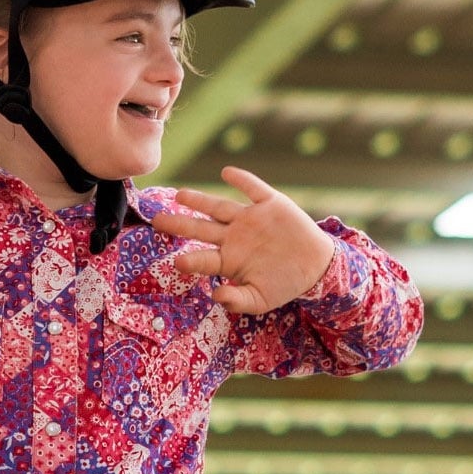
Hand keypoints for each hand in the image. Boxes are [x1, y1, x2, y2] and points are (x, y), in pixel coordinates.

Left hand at [152, 166, 334, 313]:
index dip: (191, 261)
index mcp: (229, 261)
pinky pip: (253, 189)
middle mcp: (234, 237)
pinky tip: (226, 173)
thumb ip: (238, 300)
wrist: (316, 266)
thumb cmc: (284, 284)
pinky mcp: (270, 204)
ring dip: (200, 201)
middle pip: (201, 229)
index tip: (176, 262)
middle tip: (157, 221)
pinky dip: (241, 180)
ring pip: (219, 207)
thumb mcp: (261, 300)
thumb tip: (216, 296)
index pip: (204, 259)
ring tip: (179, 195)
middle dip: (179, 225)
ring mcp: (250, 220)